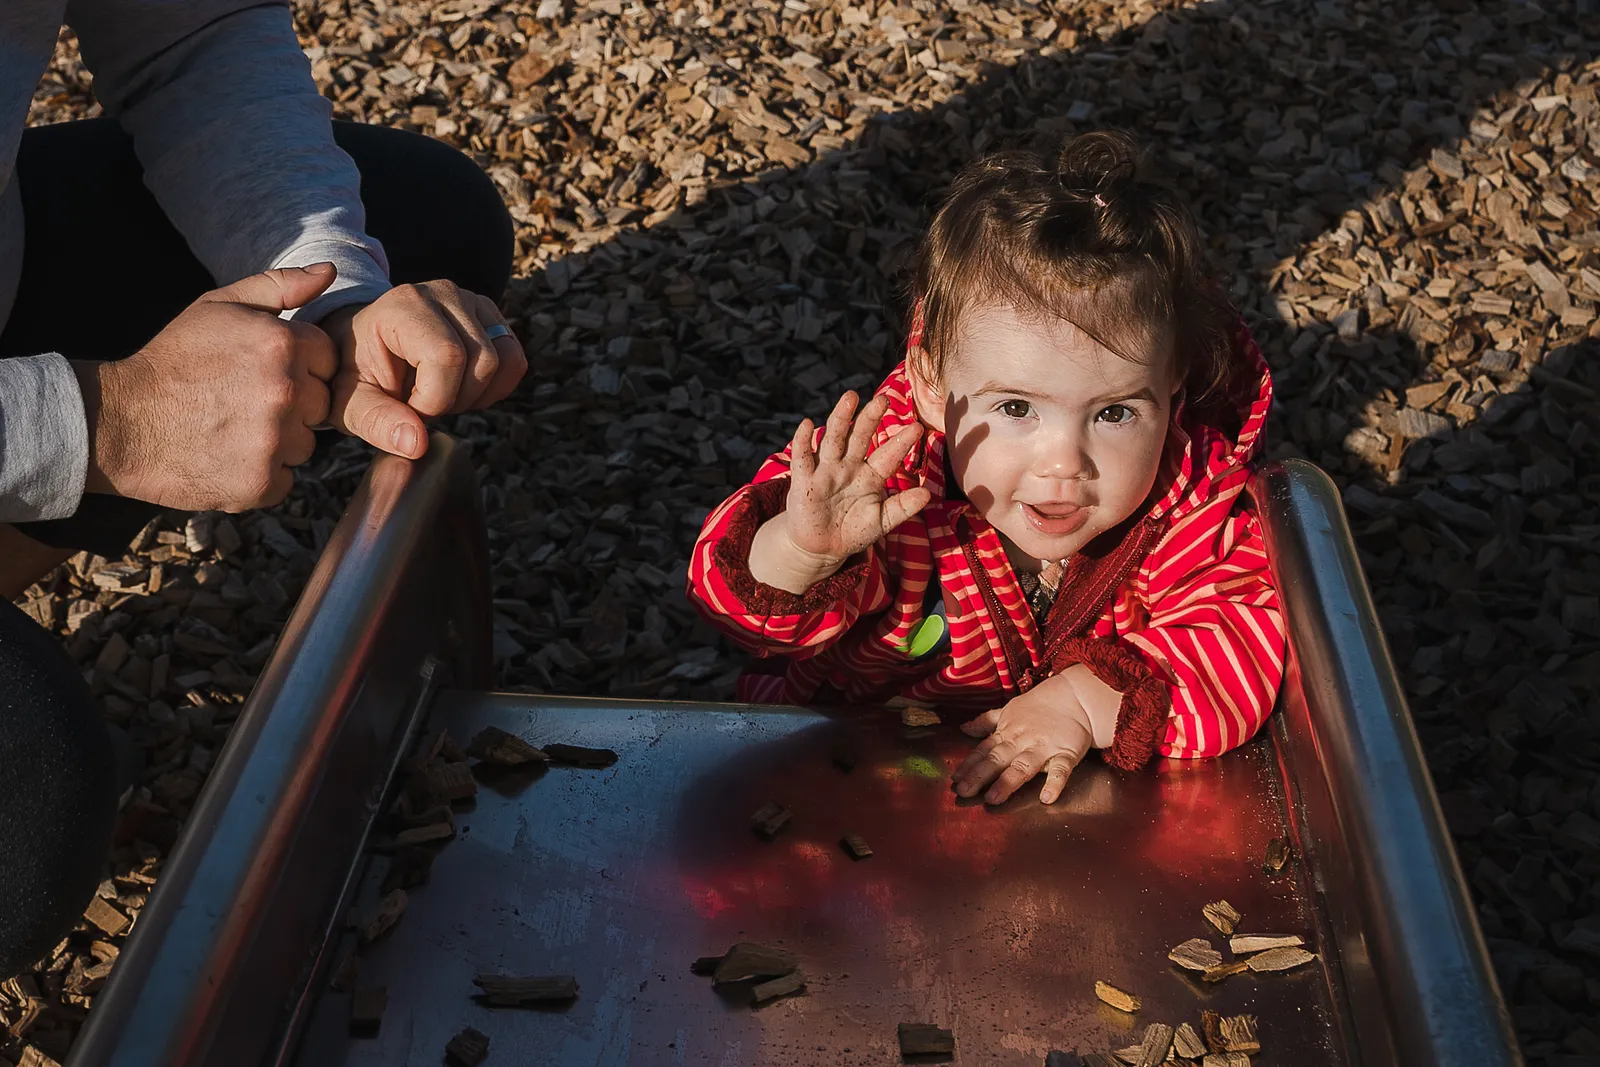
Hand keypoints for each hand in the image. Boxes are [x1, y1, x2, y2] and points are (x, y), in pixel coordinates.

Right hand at [76, 264, 338, 510]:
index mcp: (281, 343)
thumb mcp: (219, 307)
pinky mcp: (262, 481)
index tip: (262, 371)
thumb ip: (279, 287)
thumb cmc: (172, 360)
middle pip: (321, 404)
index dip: (299, 365)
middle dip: (293, 404)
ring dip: (280, 441)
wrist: (119, 422)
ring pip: (306, 444)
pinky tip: (228, 455)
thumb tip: (329, 271)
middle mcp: (285, 390)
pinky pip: (286, 479)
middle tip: (244, 401)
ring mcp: (274, 439)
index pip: (327, 359)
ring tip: (233, 428)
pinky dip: (263, 474)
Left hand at [320, 280, 527, 458]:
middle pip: (484, 361)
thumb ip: (376, 422)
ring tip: (442, 393)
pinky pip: (516, 358)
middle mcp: (443, 292)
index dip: (434, 398)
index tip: (407, 406)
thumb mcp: (348, 402)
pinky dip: (495, 386)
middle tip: (422, 402)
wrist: (359, 343)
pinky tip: (462, 387)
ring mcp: (472, 301)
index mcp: (403, 305)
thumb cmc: (352, 371)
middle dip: (456, 400)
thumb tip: (416, 444)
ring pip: (506, 361)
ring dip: (478, 394)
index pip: (448, 356)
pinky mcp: (491, 315)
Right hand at [783, 390, 930, 563]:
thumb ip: (902, 507)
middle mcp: (848, 466)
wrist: (821, 549)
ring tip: (850, 397)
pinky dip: (803, 441)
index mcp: (870, 475)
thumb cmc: (852, 531)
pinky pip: (803, 458)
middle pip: (859, 437)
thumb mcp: (880, 521)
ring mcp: (826, 471)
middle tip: (883, 399)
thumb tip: (928, 494)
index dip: (901, 442)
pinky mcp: (804, 481)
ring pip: (833, 439)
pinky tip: (808, 424)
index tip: (917, 428)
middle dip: (870, 418)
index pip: (888, 455)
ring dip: (840, 417)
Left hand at [952, 675, 1096, 804]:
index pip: (983, 750)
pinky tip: (1047, 798)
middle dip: (980, 775)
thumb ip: (986, 722)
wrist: (1075, 696)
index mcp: (1007, 733)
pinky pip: (1061, 770)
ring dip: (1008, 782)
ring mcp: (1044, 748)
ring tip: (994, 798)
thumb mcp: (1009, 710)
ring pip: (1023, 766)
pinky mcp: (1066, 753)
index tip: (955, 780)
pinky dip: (1054, 784)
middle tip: (964, 792)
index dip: (969, 765)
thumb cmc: (1039, 706)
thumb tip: (963, 728)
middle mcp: (1022, 741)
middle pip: (997, 759)